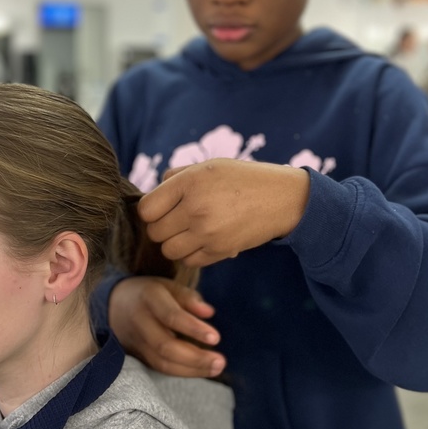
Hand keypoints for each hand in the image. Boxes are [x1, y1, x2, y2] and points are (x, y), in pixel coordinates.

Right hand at [109, 276, 225, 377]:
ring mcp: (136, 342)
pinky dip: (182, 372)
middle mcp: (139, 322)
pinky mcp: (137, 356)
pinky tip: (202, 370)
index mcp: (148, 298)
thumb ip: (188, 298)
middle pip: (165, 346)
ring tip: (216, 368)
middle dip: (195, 357)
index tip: (216, 338)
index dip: (193, 328)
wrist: (113, 304)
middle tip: (220, 362)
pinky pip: (160, 368)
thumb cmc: (149, 293)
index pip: (171, 316)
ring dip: (192, 369)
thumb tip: (209, 313)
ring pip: (162, 362)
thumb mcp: (167, 286)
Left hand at [138, 159, 309, 267]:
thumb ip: (177, 177)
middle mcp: (196, 208)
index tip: (163, 207)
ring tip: (190, 231)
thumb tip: (154, 193)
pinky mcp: (220, 250)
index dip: (151, 210)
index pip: (146, 209)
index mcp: (189, 183)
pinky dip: (192, 254)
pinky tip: (204, 240)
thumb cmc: (242, 179)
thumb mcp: (209, 167)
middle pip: (155, 232)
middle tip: (178, 220)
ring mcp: (208, 232)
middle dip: (162, 227)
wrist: (281, 199)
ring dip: (176, 243)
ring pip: (169, 250)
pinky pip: (190, 261)